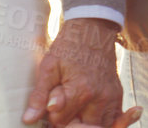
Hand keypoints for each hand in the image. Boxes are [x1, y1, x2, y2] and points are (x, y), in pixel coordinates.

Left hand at [21, 18, 141, 127]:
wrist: (94, 29)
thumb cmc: (69, 46)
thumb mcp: (49, 66)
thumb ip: (40, 95)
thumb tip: (29, 119)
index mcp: (81, 90)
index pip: (60, 122)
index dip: (51, 117)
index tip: (49, 106)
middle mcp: (100, 97)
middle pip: (81, 127)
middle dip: (69, 123)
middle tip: (61, 109)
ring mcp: (111, 98)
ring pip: (98, 127)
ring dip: (85, 123)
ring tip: (75, 110)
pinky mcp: (118, 96)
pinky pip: (113, 120)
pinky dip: (101, 121)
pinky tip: (90, 113)